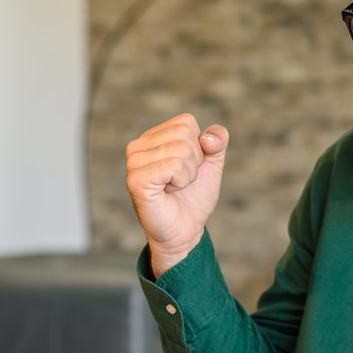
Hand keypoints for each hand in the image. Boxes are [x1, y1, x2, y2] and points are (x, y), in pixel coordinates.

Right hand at [125, 114, 229, 275]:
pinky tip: (168, 192)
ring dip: (187, 174)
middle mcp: (138, 146)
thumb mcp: (212, 163)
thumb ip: (217, 140)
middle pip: (184, 134)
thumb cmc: (194, 197)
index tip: (187, 168)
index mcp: (152, 137)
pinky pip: (172, 165)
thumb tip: (208, 137)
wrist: (185, 231)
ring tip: (174, 188)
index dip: (198, 147)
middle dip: (194, 161)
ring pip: (180, 149)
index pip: (186, 122)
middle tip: (181, 181)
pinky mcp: (136, 179)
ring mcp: (134, 162)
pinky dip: (180, 181)